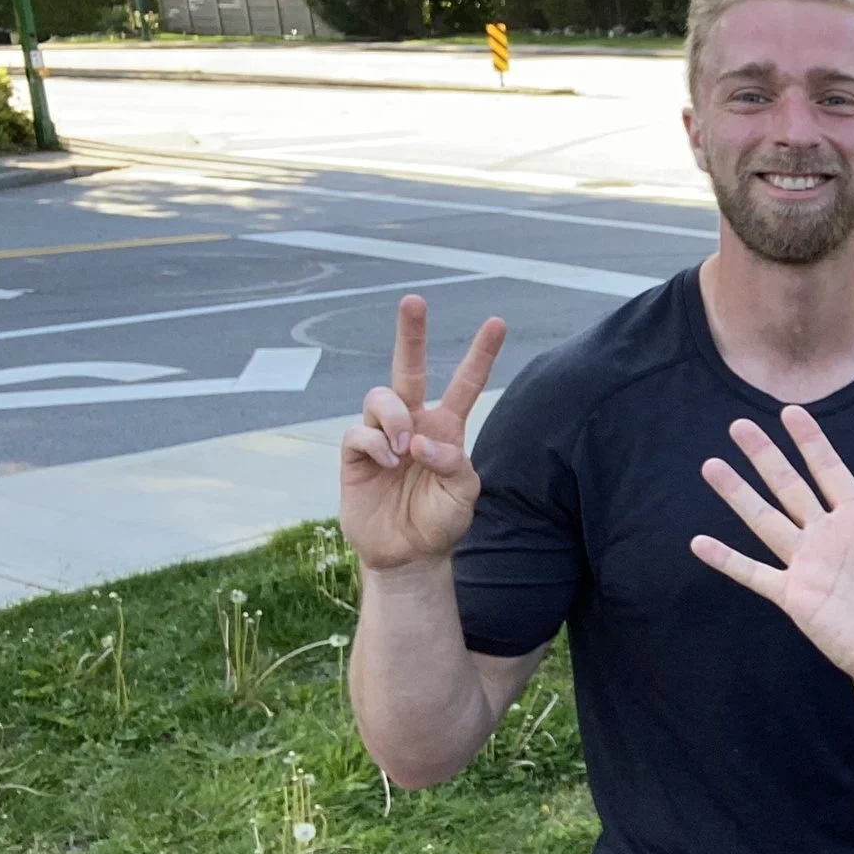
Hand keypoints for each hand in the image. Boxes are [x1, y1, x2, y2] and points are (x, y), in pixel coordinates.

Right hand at [339, 296, 506, 570]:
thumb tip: (420, 442)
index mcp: (447, 428)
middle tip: (414, 300)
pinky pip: (358, 431)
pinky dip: (376, 443)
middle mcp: (413, 423)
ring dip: (395, 417)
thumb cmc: (441, 520)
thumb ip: (453, 464)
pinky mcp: (355, 454)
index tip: (497, 322)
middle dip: (410, 333)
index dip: (480, 354)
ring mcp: (382, 435)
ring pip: (382, 396)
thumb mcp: (463, 495)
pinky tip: (390, 463)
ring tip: (405, 450)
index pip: (465, 383)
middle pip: (408, 368)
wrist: (409, 553)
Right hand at [690, 406, 853, 694]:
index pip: (830, 470)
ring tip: (711, 465)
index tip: (790, 411)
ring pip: (766, 521)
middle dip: (765, 456)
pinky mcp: (796, 596)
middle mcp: (828, 536)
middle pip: (789, 487)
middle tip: (739, 425)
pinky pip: (755, 574)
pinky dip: (728, 559)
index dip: (811, 442)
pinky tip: (699, 543)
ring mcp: (808, 565)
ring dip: (738, 495)